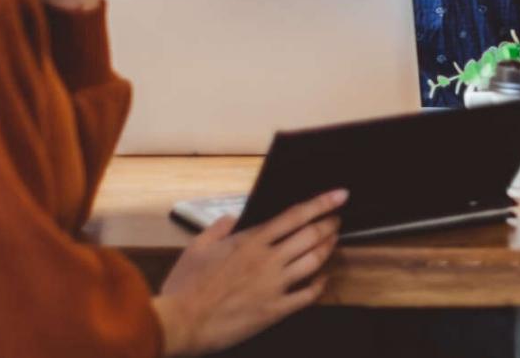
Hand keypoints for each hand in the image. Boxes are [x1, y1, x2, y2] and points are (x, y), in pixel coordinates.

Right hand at [153, 189, 346, 355]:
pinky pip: (308, 295)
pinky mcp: (275, 310)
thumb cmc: (184, 287)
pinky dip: (321, 284)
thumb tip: (233, 217)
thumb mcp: (197, 247)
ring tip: (334, 240)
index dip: (322, 203)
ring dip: (328, 248)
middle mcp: (268, 260)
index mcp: (250, 241)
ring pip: (314, 261)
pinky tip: (323, 278)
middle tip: (338, 219)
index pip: (295, 216)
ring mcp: (274, 285)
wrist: (179, 324)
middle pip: (311, 235)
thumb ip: (218, 228)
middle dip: (330, 224)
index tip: (340, 195)